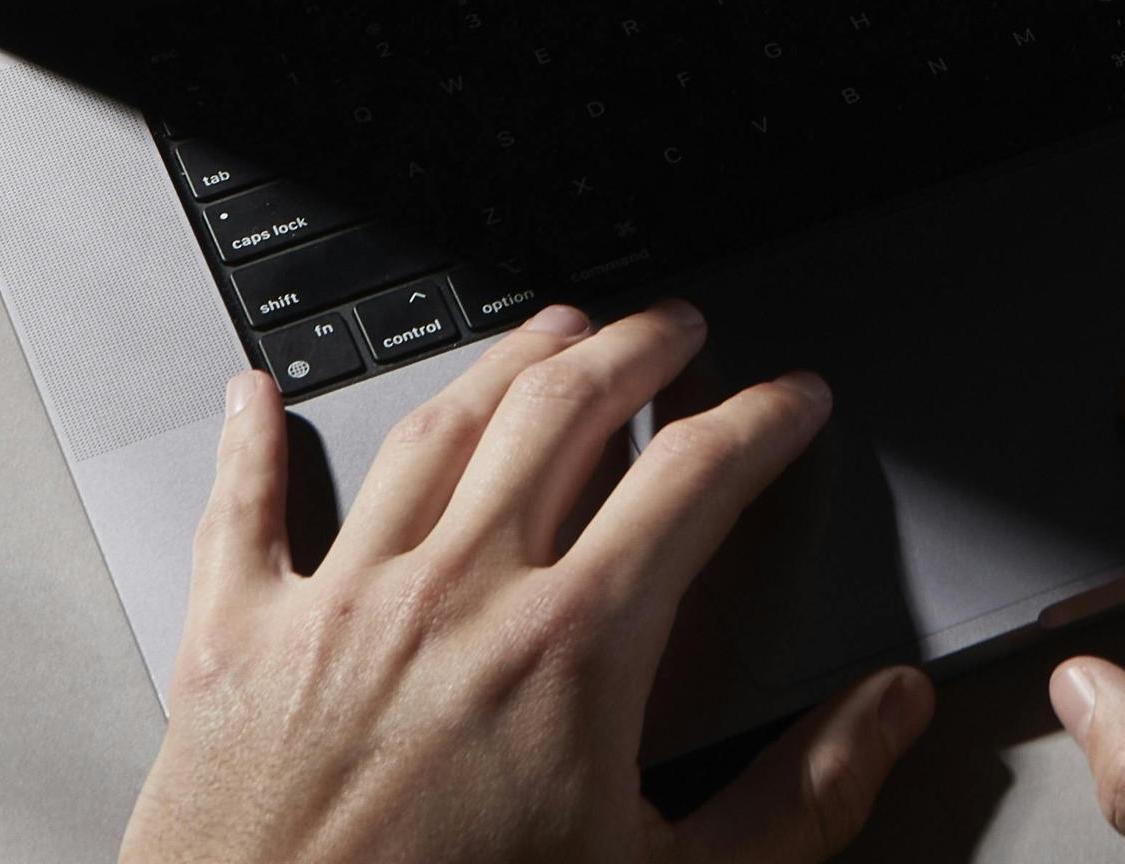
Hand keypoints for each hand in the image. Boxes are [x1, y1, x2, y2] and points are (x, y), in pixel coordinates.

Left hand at [122, 301, 932, 863]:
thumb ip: (800, 797)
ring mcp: (340, 606)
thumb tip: (886, 710)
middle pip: (562, 410)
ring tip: (547, 330)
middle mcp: (455, 597)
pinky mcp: (238, 642)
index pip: (695, 477)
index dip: (759, 420)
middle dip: (635, 349)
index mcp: (573, 651)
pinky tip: (257, 395)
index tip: (790, 401)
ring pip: (431, 430)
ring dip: (502, 362)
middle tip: (674, 328)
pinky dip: (251, 440)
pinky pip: (241, 509)